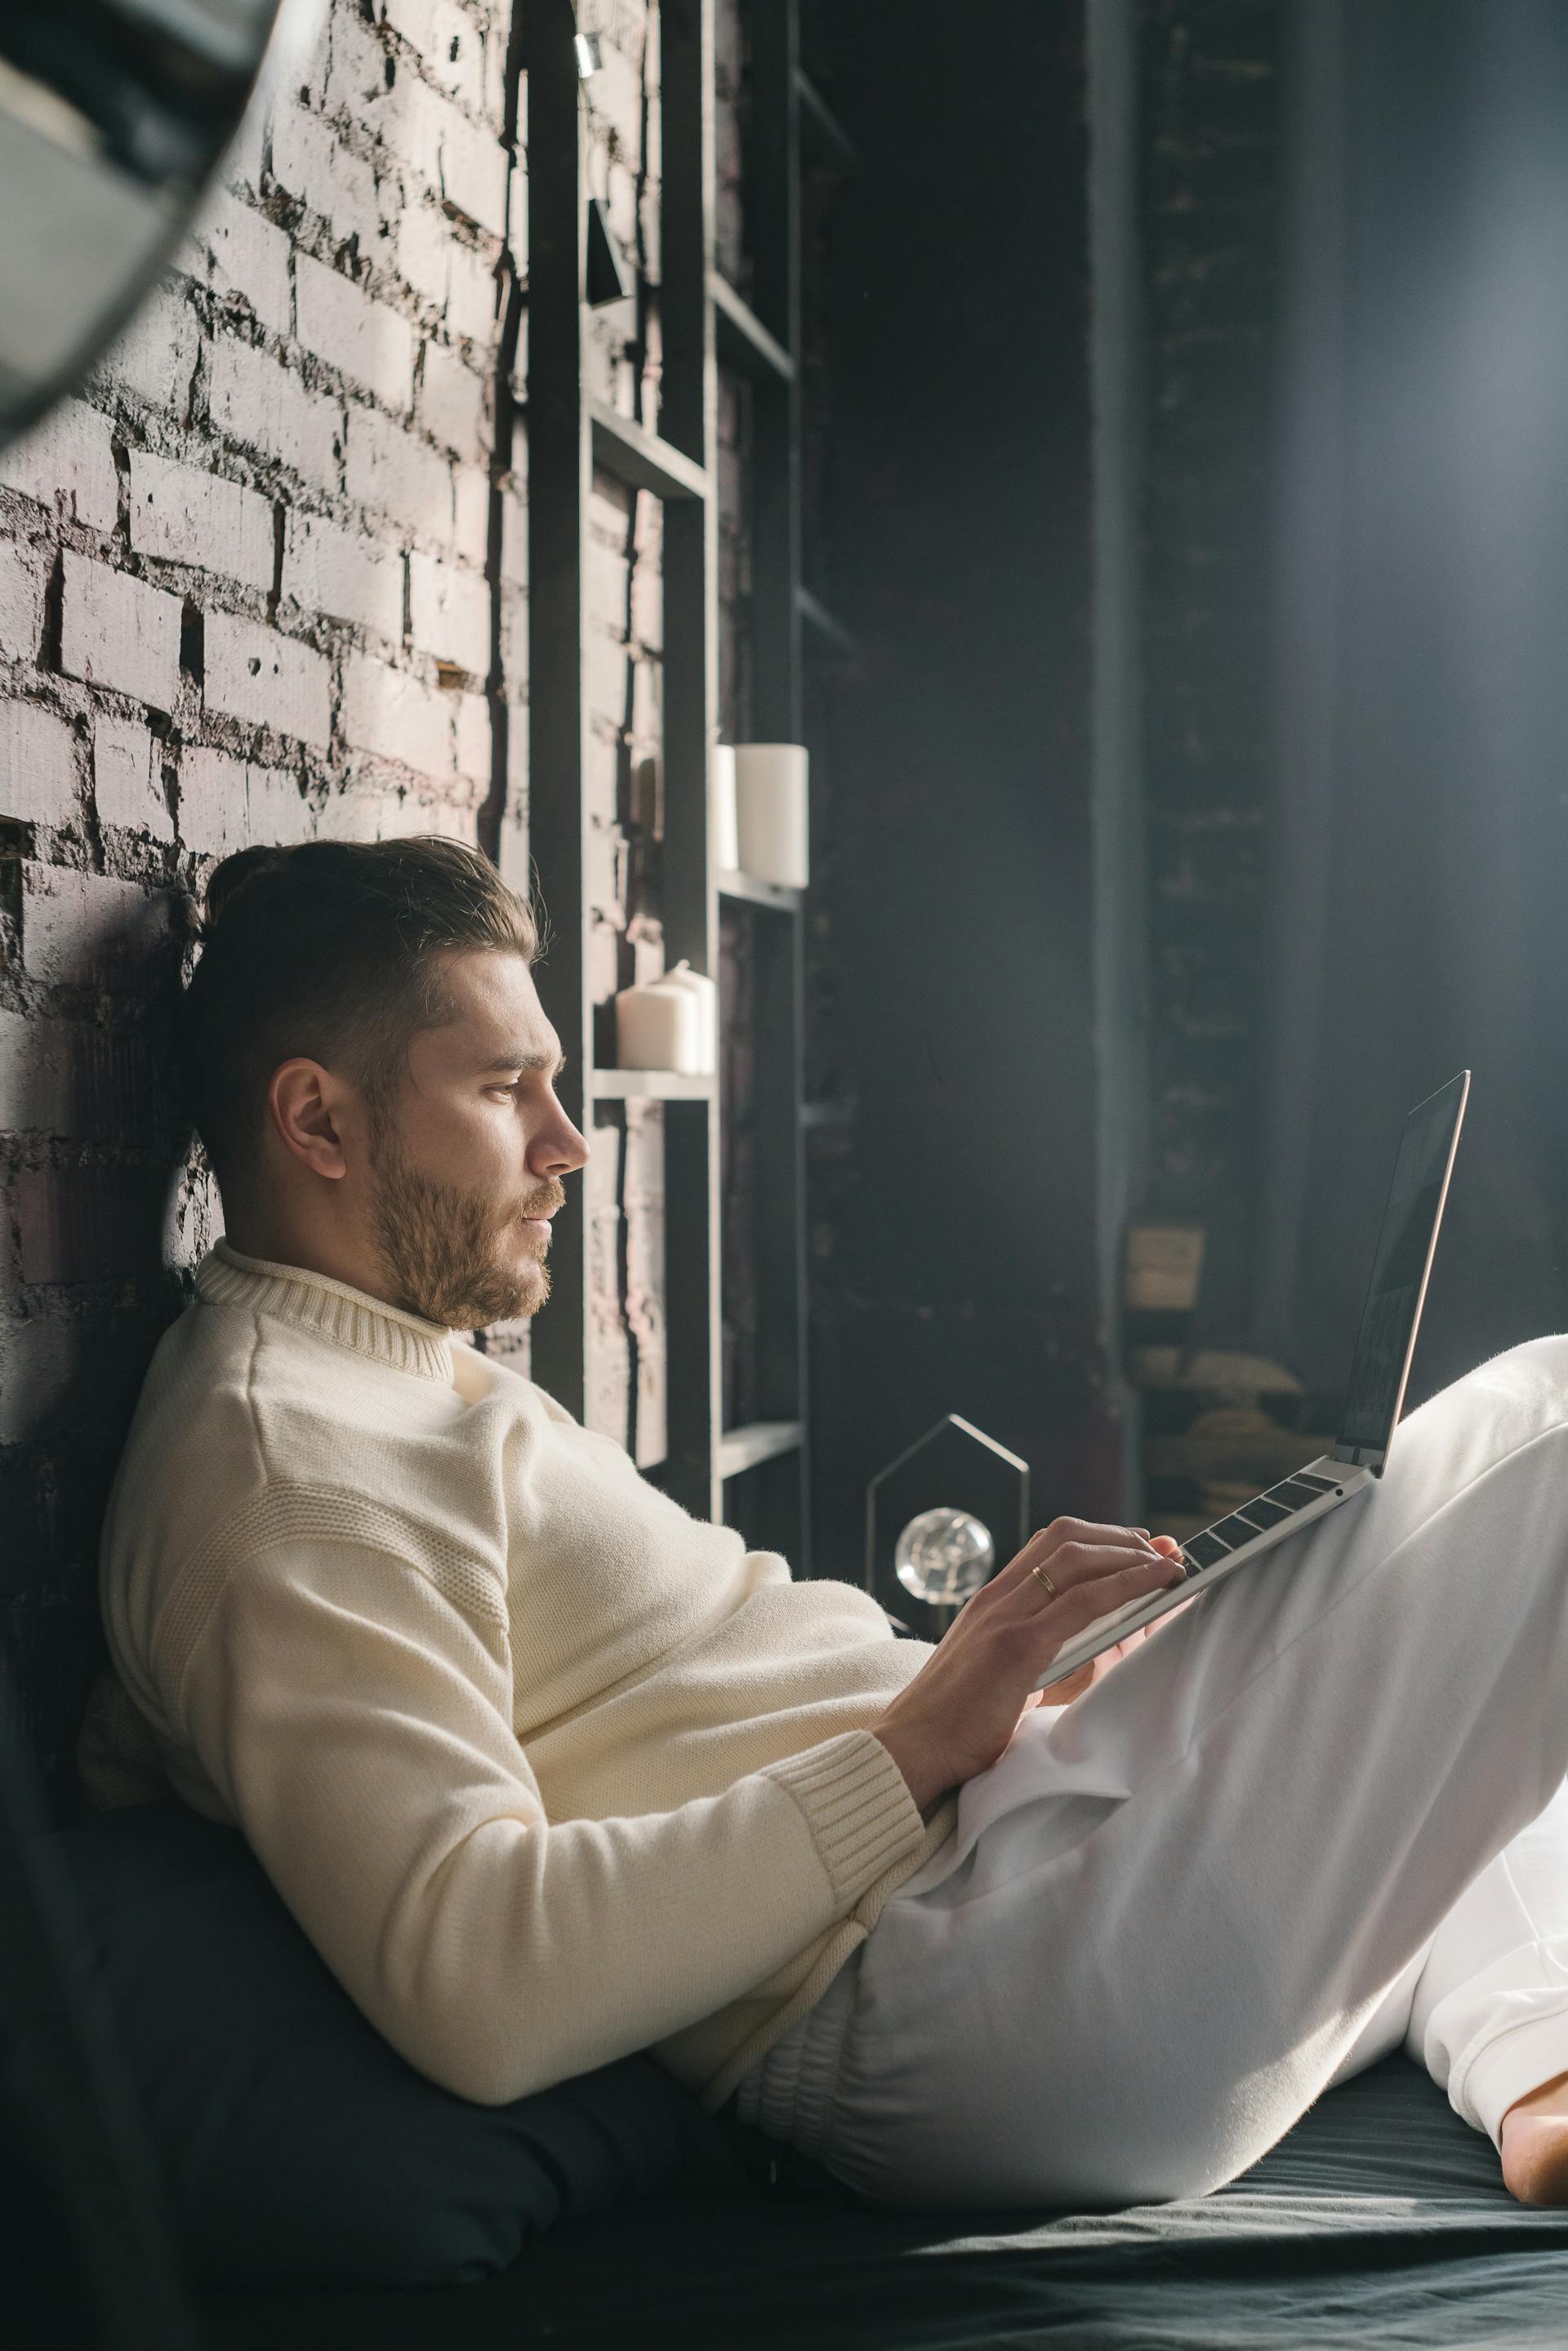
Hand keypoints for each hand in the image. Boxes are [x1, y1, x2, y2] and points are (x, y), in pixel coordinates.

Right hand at [869, 1519, 1186, 1813]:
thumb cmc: (955, 1723)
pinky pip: (1082, 1602)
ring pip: (1076, 1558)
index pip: (1047, 1545)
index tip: (1135, 1545)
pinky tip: (1157, 1586)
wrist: (912, 1748)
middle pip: (1066, 1538)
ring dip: (1130, 1556)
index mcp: (991, 1601)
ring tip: (1168, 1566)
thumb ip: (1039, 1652)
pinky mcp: (1017, 1646)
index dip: (1097, 1538)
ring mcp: (1005, 1617)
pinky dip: (1127, 1585)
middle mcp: (997, 1597)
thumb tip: (1098, 1646)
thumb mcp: (998, 1673)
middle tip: (1162, 1550)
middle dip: (1120, 1538)